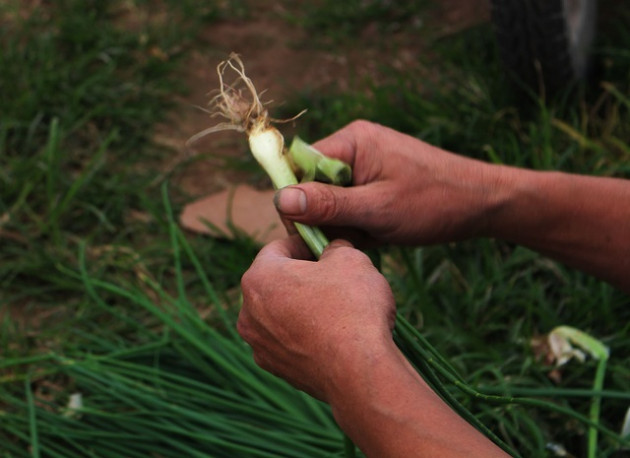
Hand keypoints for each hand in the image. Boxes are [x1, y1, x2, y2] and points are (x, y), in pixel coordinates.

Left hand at [237, 235, 395, 401]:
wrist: (360, 372)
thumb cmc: (353, 308)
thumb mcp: (351, 259)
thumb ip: (335, 247)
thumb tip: (333, 250)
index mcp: (259, 277)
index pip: (278, 248)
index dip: (306, 244)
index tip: (326, 249)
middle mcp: (248, 311)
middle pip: (275, 282)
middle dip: (301, 277)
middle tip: (333, 278)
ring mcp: (259, 344)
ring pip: (280, 313)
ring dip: (302, 307)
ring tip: (336, 309)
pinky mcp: (275, 368)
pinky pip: (288, 340)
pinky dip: (305, 335)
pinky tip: (332, 336)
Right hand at [275, 120, 500, 245]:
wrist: (482, 204)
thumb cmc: (433, 202)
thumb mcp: (377, 209)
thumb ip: (328, 205)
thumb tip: (280, 199)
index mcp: (352, 141)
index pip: (300, 166)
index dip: (298, 200)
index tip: (308, 231)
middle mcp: (355, 147)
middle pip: (314, 184)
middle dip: (324, 216)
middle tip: (348, 238)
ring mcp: (367, 165)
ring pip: (332, 200)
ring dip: (343, 224)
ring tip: (370, 237)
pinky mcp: (376, 182)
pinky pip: (350, 204)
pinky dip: (357, 224)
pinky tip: (377, 235)